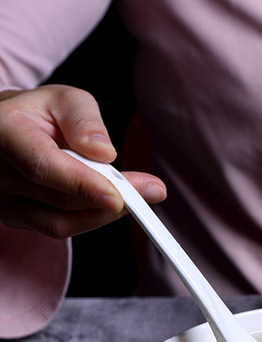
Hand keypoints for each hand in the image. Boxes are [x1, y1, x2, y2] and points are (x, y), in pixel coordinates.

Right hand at [0, 85, 165, 237]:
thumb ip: (85, 121)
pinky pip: (58, 228)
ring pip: (61, 221)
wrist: (10, 131)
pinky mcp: (15, 218)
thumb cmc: (41, 114)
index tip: (120, 198)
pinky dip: (92, 219)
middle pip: (59, 199)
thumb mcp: (65, 100)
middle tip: (153, 191)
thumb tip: (105, 152)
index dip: (84, 185)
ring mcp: (3, 199)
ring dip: (104, 213)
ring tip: (137, 197)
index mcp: (4, 131)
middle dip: (111, 198)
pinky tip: (111, 204)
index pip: (43, 166)